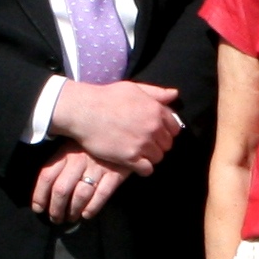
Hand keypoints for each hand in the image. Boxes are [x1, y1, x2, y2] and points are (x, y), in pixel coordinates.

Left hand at [30, 146, 121, 222]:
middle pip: (61, 190)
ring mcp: (98, 167)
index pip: (47, 176)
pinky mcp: (116, 173)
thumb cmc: (91, 143)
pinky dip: (92, 208)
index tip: (38, 208)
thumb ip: (59, 162)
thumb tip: (45, 187)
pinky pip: (102, 194)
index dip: (40, 195)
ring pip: (80, 195)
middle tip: (56, 218)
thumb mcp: (72, 144)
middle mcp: (79, 160)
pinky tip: (86, 214)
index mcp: (65, 152)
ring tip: (70, 218)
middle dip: (56, 209)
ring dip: (73, 211)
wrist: (123, 130)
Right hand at [53, 77, 182, 171]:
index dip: (165, 131)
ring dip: (150, 156)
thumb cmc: (107, 97)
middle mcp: (153, 128)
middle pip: (167, 145)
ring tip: (137, 152)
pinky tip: (134, 162)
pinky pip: (147, 170)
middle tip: (144, 143)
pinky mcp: (130, 158)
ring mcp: (142, 144)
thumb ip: (156, 93)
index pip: (174, 129)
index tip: (155, 133)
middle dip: (158, 144)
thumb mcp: (134, 88)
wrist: (84, 111)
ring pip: (158, 157)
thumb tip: (175, 94)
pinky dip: (143, 168)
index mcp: (156, 111)